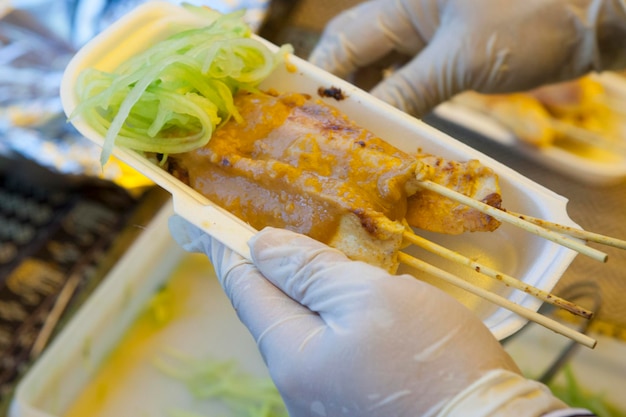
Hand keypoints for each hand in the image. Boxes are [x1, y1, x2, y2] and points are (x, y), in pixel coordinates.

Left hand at [169, 218, 567, 415]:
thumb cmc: (429, 358)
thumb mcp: (368, 297)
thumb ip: (309, 270)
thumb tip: (260, 246)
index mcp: (291, 353)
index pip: (245, 288)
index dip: (229, 248)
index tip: (213, 220)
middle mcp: (296, 381)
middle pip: (273, 309)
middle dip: (274, 268)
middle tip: (280, 227)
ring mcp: (322, 396)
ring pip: (304, 327)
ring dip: (309, 291)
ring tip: (327, 258)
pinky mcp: (351, 399)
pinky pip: (329, 347)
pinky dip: (333, 316)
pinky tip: (359, 302)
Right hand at [309, 0, 625, 116]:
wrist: (591, 16)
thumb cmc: (529, 19)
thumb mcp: (461, 61)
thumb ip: (408, 91)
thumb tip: (369, 124)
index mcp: (402, 3)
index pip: (344, 42)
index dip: (321, 79)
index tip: (303, 116)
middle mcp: (408, 12)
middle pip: (356, 50)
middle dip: (341, 90)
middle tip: (326, 128)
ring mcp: (430, 29)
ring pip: (383, 64)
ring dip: (370, 98)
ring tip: (354, 132)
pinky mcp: (450, 47)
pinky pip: (411, 73)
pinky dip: (399, 98)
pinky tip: (392, 122)